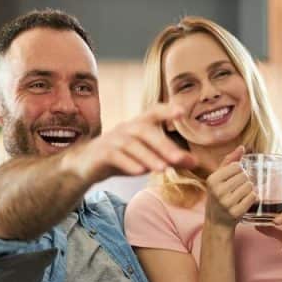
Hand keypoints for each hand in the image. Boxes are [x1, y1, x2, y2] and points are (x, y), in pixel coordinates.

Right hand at [65, 104, 196, 184]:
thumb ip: (169, 158)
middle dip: (163, 145)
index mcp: (138, 125)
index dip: (167, 110)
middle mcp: (125, 128)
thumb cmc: (121, 158)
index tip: (182, 112)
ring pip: (131, 144)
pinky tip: (139, 172)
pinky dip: (128, 163)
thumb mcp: (147, 158)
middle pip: (144, 130)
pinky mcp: (101, 154)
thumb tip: (195, 161)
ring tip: (162, 169)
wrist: (86, 166)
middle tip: (179, 159)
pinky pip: (115, 156)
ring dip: (148, 156)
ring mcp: (111, 140)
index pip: (154, 112)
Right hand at [204, 145, 254, 227]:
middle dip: (244, 181)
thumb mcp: (218, 178)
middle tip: (236, 189)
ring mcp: (226, 203)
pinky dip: (252, 198)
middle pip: (244, 176)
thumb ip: (229, 161)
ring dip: (249, 189)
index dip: (239, 171)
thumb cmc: (218, 197)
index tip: (233, 179)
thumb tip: (242, 147)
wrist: (216, 222)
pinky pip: (253, 197)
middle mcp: (217, 191)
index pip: (237, 166)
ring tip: (240, 195)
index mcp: (212, 180)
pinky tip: (244, 202)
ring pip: (250, 186)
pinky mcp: (236, 212)